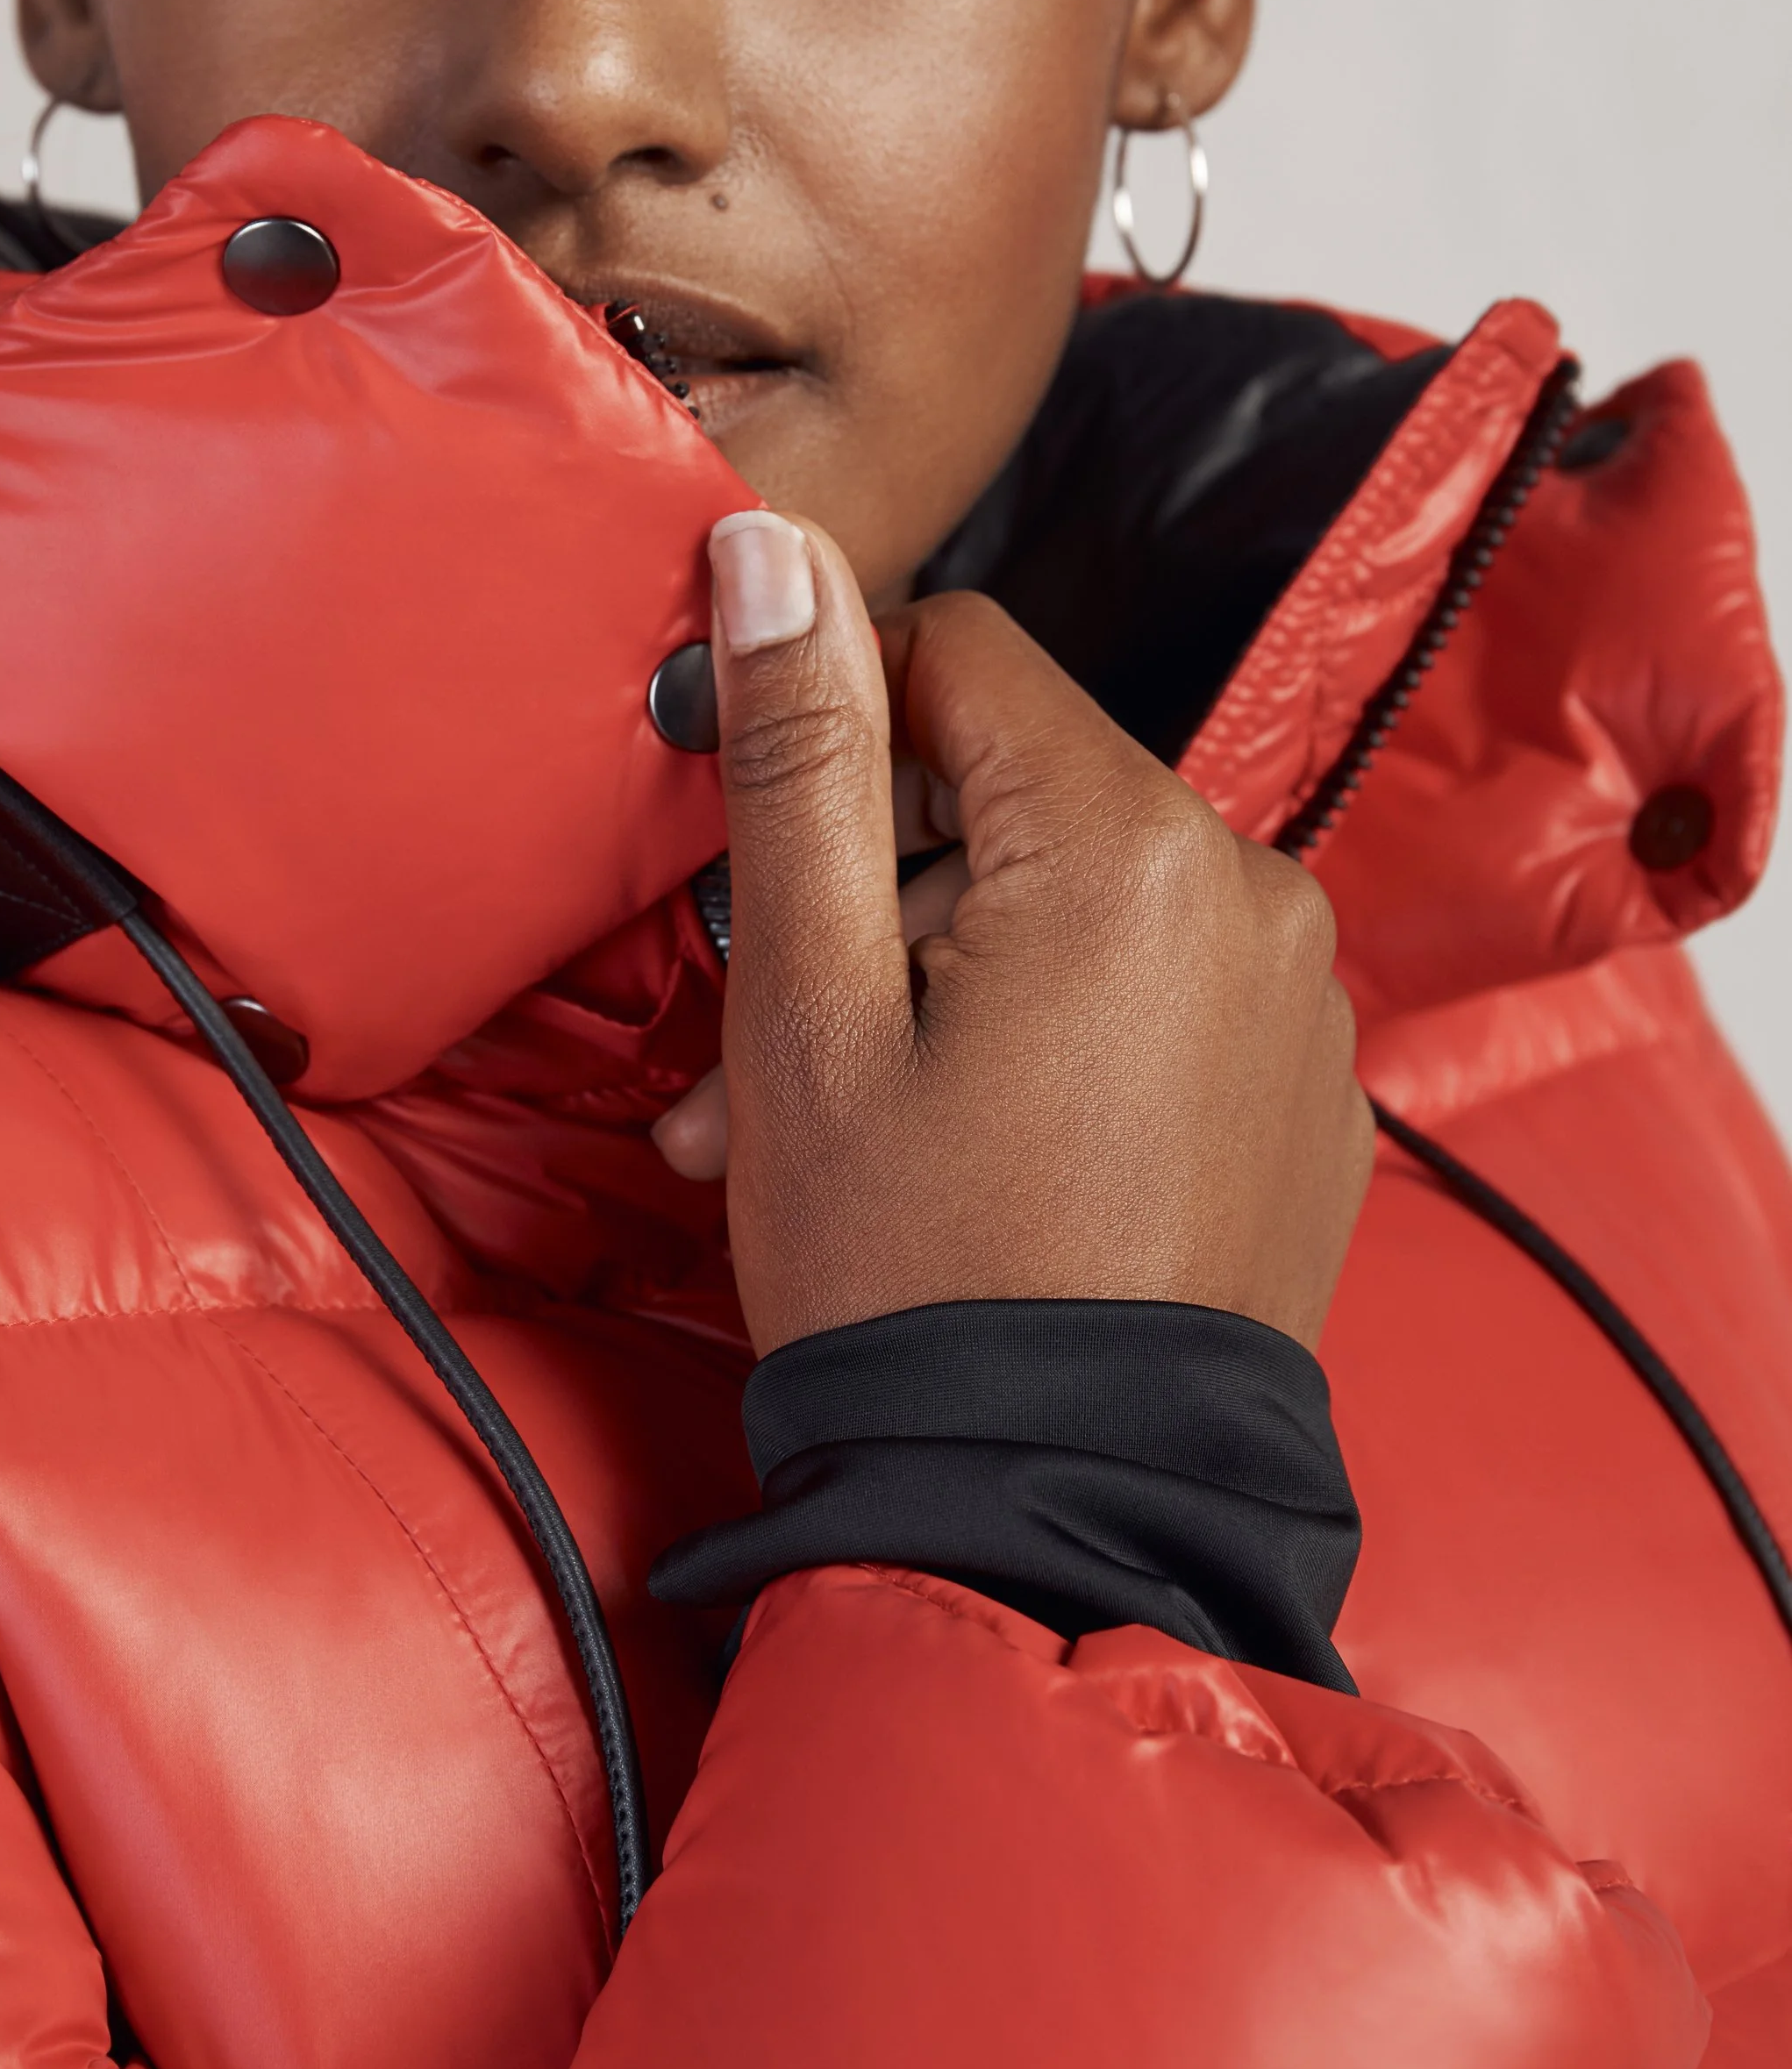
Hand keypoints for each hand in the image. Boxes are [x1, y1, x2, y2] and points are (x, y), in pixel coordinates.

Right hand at [651, 511, 1372, 1355]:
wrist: (1057, 1522)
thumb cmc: (913, 1273)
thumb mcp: (811, 1005)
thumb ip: (802, 756)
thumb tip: (773, 545)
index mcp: (1134, 842)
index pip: (962, 651)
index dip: (837, 722)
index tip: (761, 843)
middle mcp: (1253, 891)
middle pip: (1019, 790)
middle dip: (876, 888)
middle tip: (760, 1040)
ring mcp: (1298, 1001)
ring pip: (1078, 903)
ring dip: (944, 979)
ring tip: (833, 1127)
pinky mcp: (1308, 1096)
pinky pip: (1158, 999)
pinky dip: (1051, 1042)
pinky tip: (965, 1157)